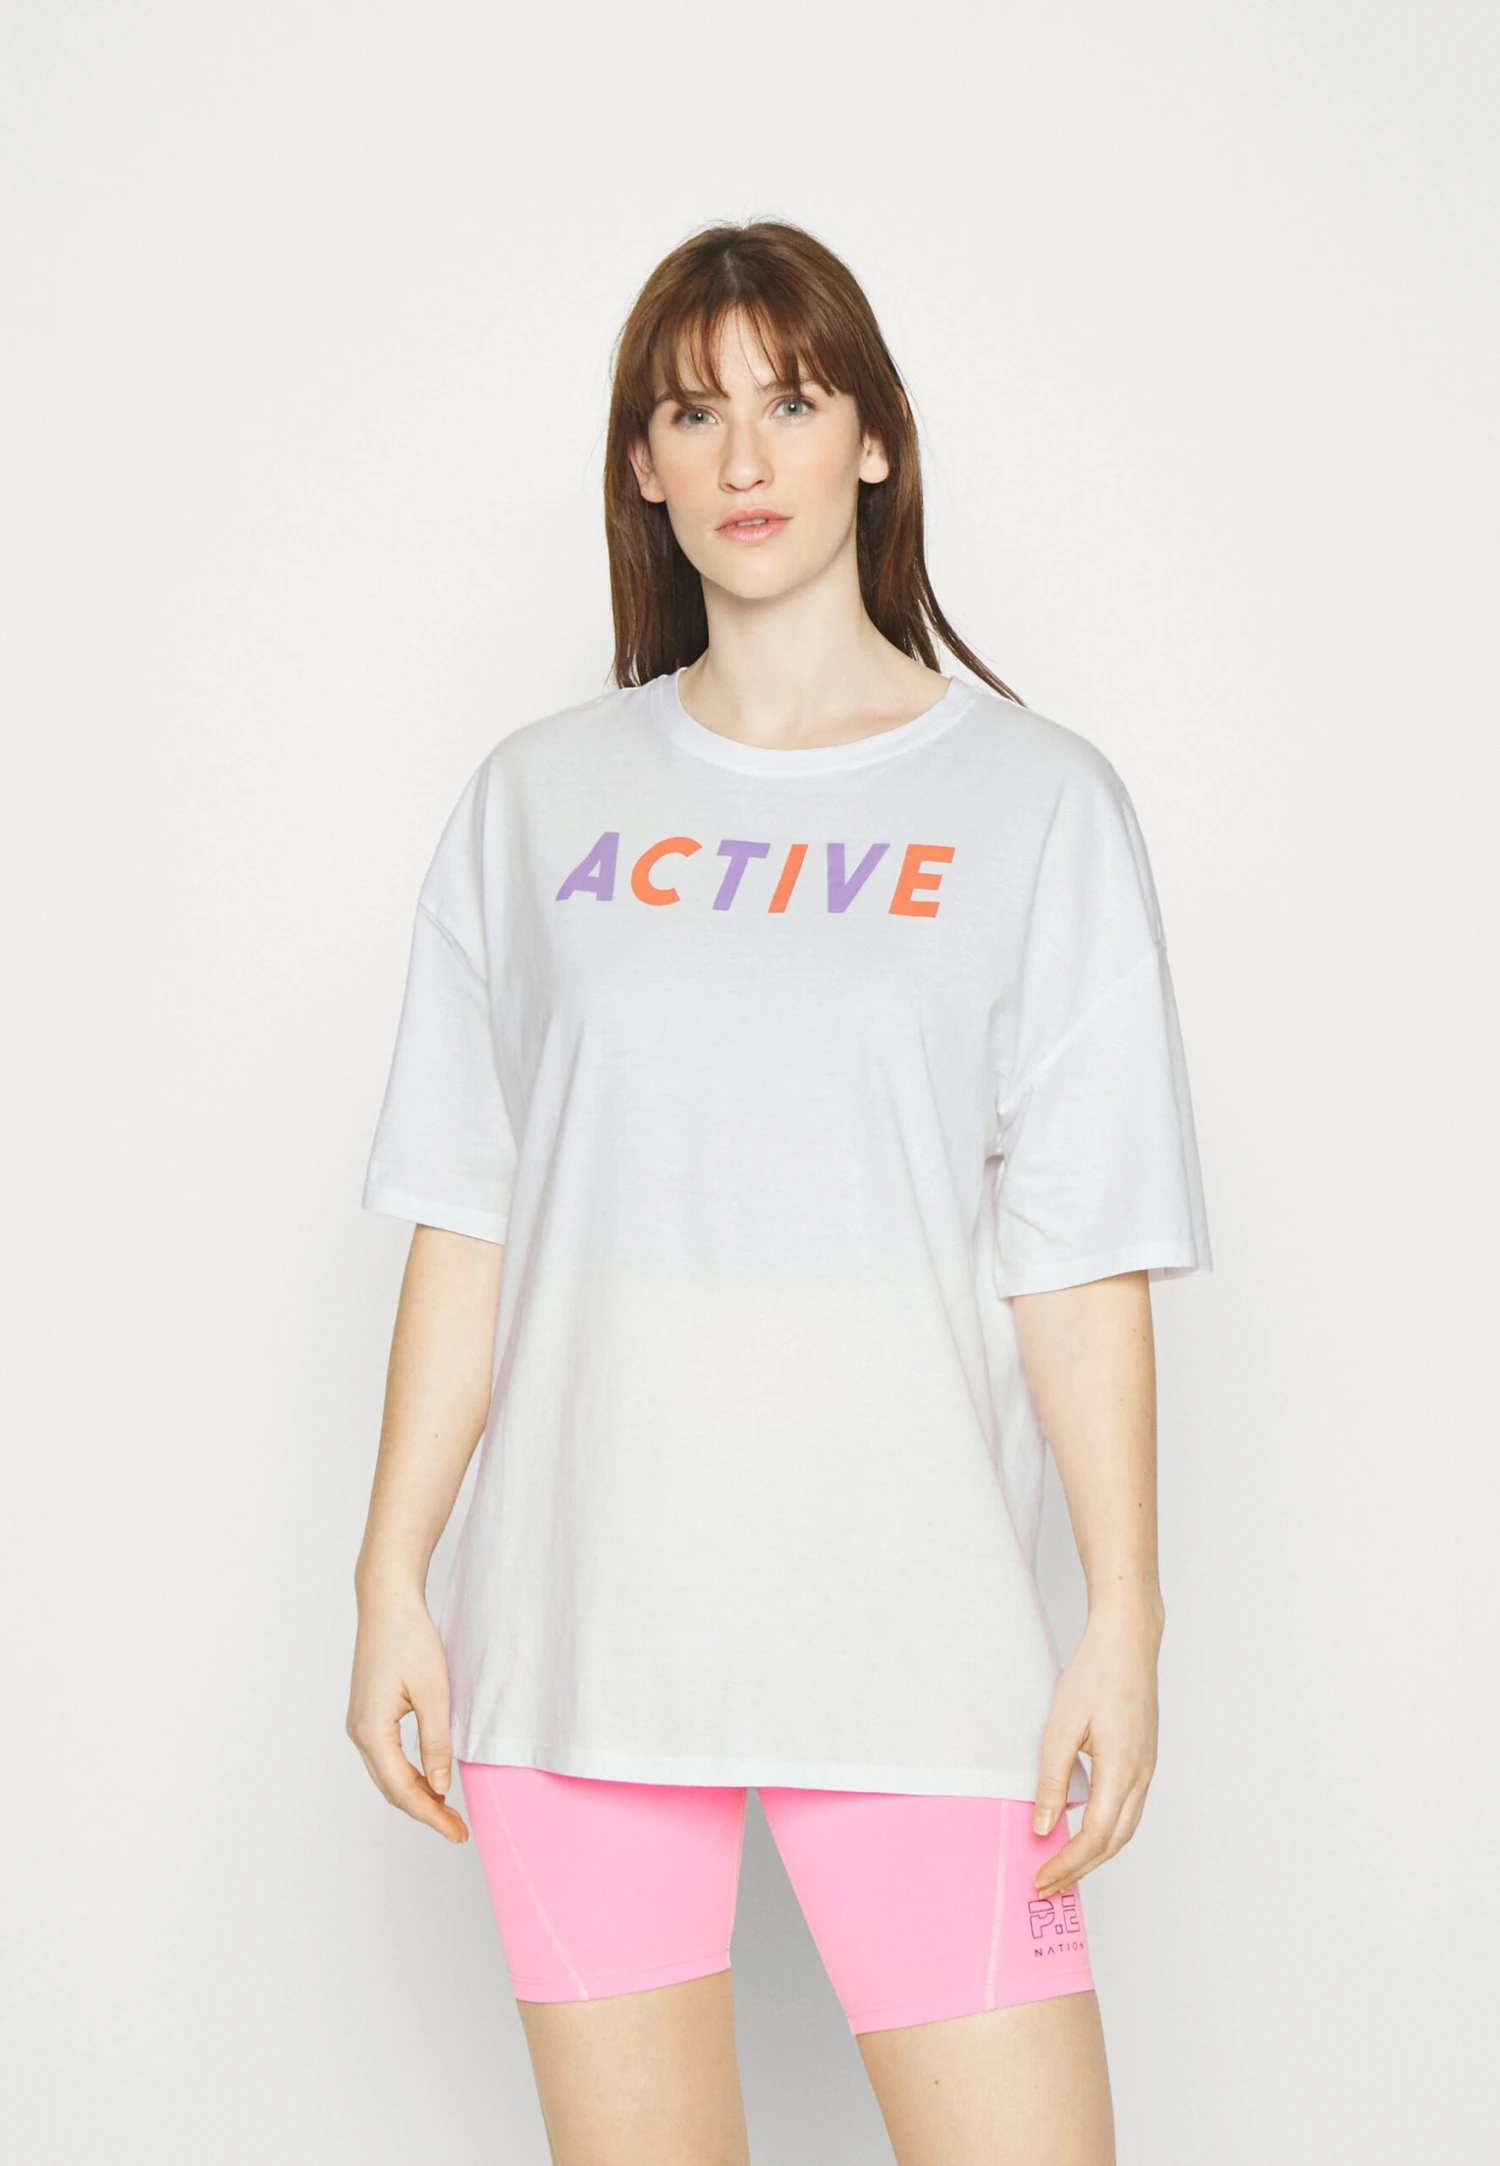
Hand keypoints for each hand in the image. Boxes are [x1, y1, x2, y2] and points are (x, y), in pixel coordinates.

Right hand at [346, 1577, 468, 1842]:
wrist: (387, 1602)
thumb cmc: (410, 1638)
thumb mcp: (434, 1691)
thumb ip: (437, 1741)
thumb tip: (442, 1787)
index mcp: (371, 1731)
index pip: (402, 1789)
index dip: (431, 1815)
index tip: (458, 1832)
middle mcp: (358, 1733)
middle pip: (391, 1789)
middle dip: (425, 1812)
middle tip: (458, 1830)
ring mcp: (360, 1724)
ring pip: (387, 1776)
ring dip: (417, 1795)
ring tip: (449, 1811)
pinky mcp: (367, 1715)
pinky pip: (387, 1758)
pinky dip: (409, 1775)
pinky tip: (432, 1779)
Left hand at [1029, 1597, 1161, 1899]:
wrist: (1128, 1641)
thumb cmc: (1096, 1674)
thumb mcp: (1061, 1727)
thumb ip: (1053, 1781)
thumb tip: (1043, 1827)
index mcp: (1122, 1771)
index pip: (1095, 1837)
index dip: (1068, 1864)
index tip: (1041, 1879)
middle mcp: (1141, 1777)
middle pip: (1114, 1843)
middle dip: (1080, 1869)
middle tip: (1046, 1885)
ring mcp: (1147, 1769)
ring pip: (1124, 1830)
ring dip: (1094, 1855)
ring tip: (1061, 1867)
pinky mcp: (1144, 1760)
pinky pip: (1128, 1810)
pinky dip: (1106, 1832)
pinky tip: (1082, 1831)